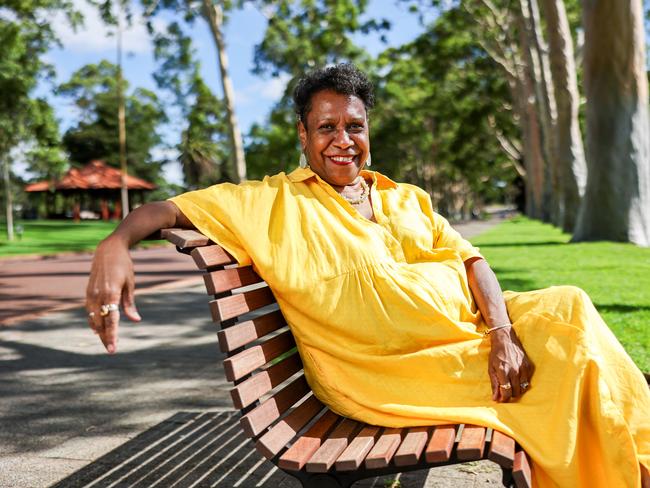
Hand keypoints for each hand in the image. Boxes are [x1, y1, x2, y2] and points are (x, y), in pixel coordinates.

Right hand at [85, 235, 140, 352]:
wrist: (109, 249)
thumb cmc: (124, 266)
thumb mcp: (130, 284)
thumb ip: (130, 304)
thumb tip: (136, 320)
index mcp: (111, 293)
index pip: (111, 320)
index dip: (112, 335)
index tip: (113, 348)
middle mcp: (98, 295)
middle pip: (100, 322)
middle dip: (105, 337)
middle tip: (111, 350)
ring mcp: (91, 293)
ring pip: (93, 318)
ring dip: (99, 330)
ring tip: (106, 342)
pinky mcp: (88, 292)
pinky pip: (89, 311)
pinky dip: (93, 320)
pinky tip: (97, 329)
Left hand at [488, 327, 533, 401]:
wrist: (506, 340)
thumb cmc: (496, 354)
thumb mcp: (491, 369)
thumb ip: (494, 384)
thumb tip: (495, 399)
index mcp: (503, 371)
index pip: (506, 392)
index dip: (503, 399)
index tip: (501, 400)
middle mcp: (515, 371)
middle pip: (516, 392)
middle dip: (510, 395)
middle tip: (505, 391)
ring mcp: (523, 368)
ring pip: (523, 388)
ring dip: (517, 390)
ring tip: (511, 385)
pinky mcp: (529, 366)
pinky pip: (528, 381)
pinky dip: (522, 382)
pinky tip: (517, 378)